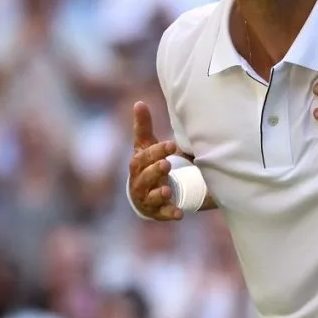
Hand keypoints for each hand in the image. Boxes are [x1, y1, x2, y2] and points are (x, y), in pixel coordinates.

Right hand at [128, 102, 181, 220]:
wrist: (143, 192)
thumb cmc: (146, 164)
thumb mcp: (145, 145)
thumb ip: (143, 127)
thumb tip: (139, 102)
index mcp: (137, 164)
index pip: (144, 157)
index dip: (156, 151)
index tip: (172, 144)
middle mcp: (139, 182)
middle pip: (144, 177)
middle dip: (155, 171)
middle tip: (167, 164)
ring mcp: (147, 198)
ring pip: (151, 197)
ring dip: (159, 194)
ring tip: (168, 191)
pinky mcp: (157, 212)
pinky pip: (162, 214)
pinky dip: (169, 214)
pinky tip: (179, 213)